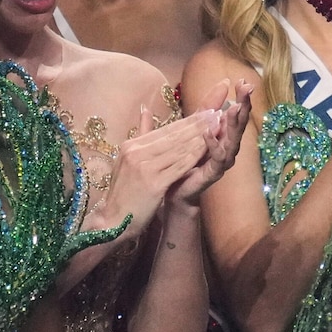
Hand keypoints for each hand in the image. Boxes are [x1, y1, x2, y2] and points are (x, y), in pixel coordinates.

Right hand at [88, 106, 210, 236]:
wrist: (113, 221)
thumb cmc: (125, 192)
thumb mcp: (128, 160)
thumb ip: (141, 135)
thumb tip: (145, 110)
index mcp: (131, 146)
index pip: (165, 130)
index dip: (188, 121)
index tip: (206, 112)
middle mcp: (135, 152)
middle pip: (173, 135)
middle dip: (198, 124)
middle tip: (217, 113)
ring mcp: (143, 167)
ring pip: (178, 148)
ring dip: (200, 136)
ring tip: (218, 126)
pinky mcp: (153, 183)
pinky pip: (179, 166)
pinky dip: (194, 156)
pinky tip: (208, 149)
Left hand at [167, 80, 253, 207]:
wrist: (173, 194)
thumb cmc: (180, 164)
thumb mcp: (184, 133)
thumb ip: (195, 113)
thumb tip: (197, 91)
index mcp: (220, 137)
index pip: (233, 114)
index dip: (239, 98)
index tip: (242, 80)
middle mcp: (225, 148)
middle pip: (238, 124)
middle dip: (243, 105)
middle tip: (247, 88)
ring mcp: (221, 162)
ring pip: (232, 140)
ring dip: (233, 123)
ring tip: (234, 107)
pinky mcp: (213, 174)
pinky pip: (217, 158)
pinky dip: (214, 144)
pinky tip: (209, 132)